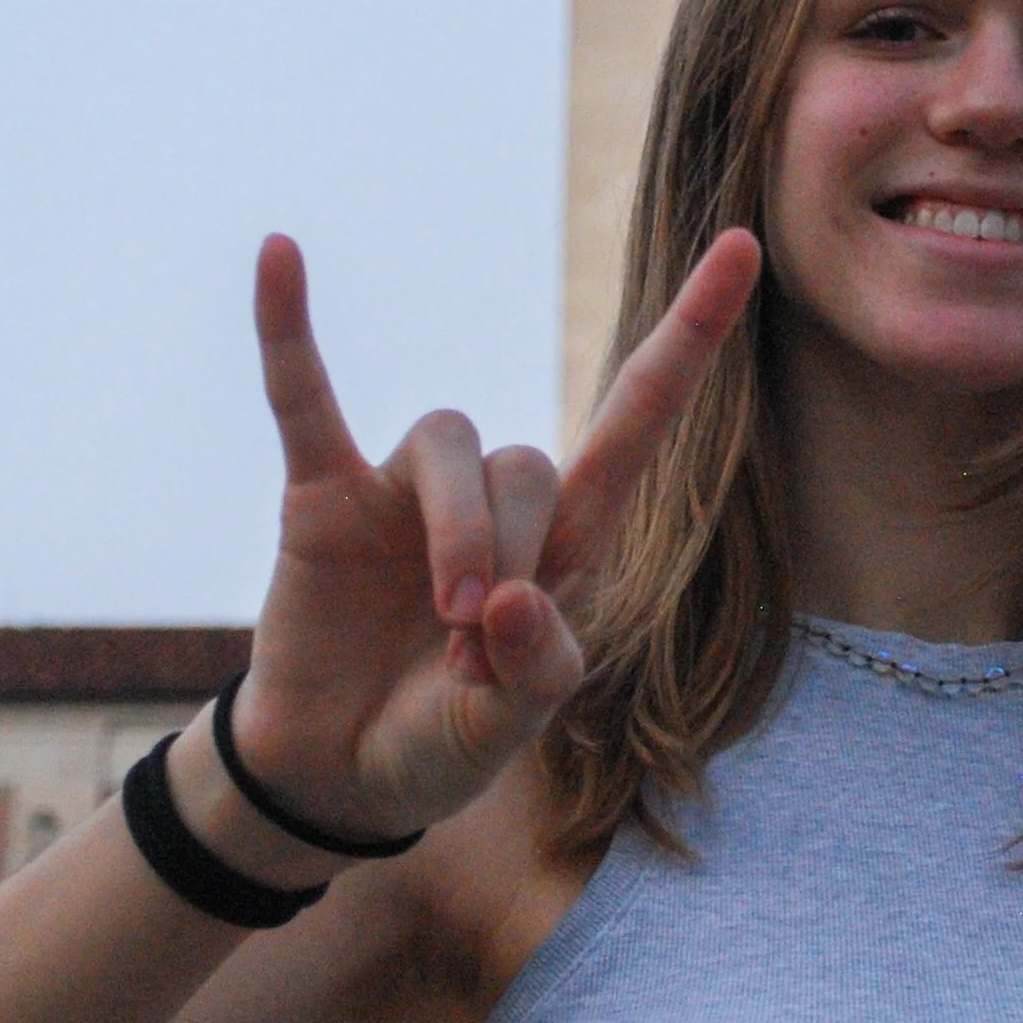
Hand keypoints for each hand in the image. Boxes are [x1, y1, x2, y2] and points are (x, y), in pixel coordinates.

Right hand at [230, 228, 759, 841]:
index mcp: (566, 543)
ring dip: (460, 526)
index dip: (689, 337)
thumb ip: (534, 670)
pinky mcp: (321, 496)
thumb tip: (511, 597)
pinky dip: (289, 331)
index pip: (636, 420)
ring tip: (448, 620)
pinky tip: (280, 257)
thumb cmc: (440, 742)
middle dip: (516, 558)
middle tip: (476, 659)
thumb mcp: (509, 728)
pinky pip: (303, 396)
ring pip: (450, 440)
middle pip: (529, 463)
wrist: (336, 776)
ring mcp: (403, 492)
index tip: (743, 247)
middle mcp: (494, 500)